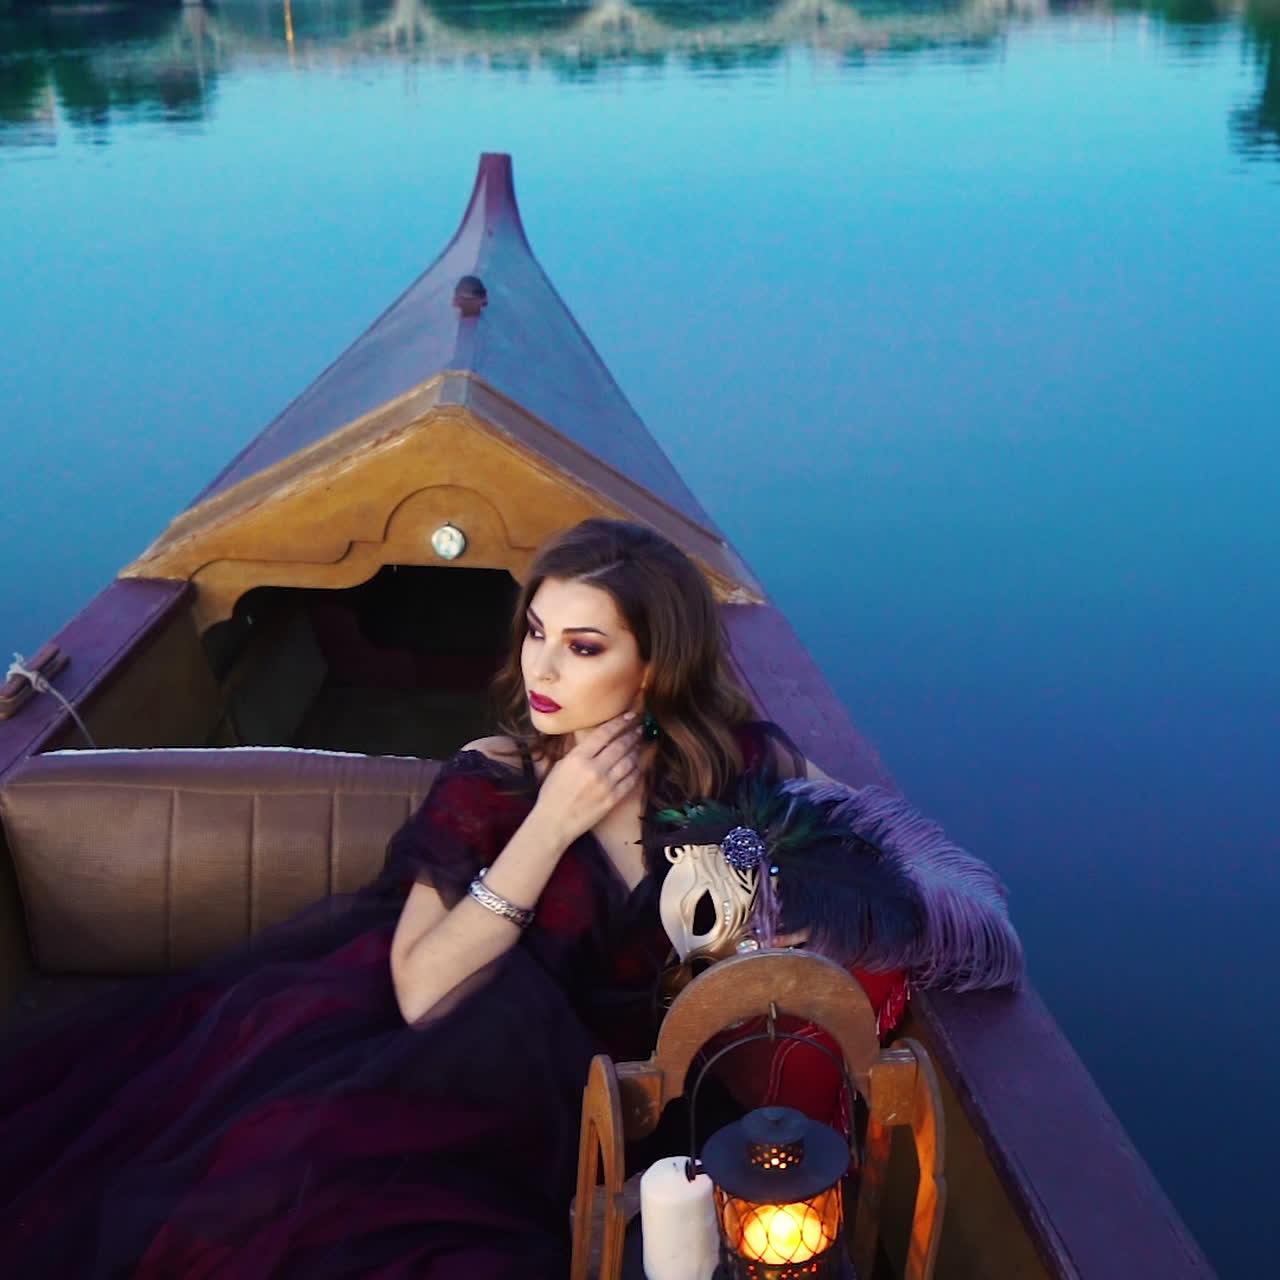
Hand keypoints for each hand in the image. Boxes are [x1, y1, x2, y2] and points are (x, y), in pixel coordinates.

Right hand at [531, 713, 644, 846]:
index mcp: (578, 758)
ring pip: (629, 761)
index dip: (620, 723)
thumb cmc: (552, 793)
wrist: (553, 823)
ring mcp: (605, 785)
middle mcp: (594, 769)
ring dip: (637, 750)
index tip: (630, 716)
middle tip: (640, 727)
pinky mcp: (613, 799)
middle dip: (632, 734)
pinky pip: (631, 780)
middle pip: (620, 745)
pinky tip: (639, 763)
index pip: (604, 734)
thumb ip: (579, 751)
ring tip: (640, 743)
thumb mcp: (561, 765)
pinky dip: (637, 769)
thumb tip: (597, 738)